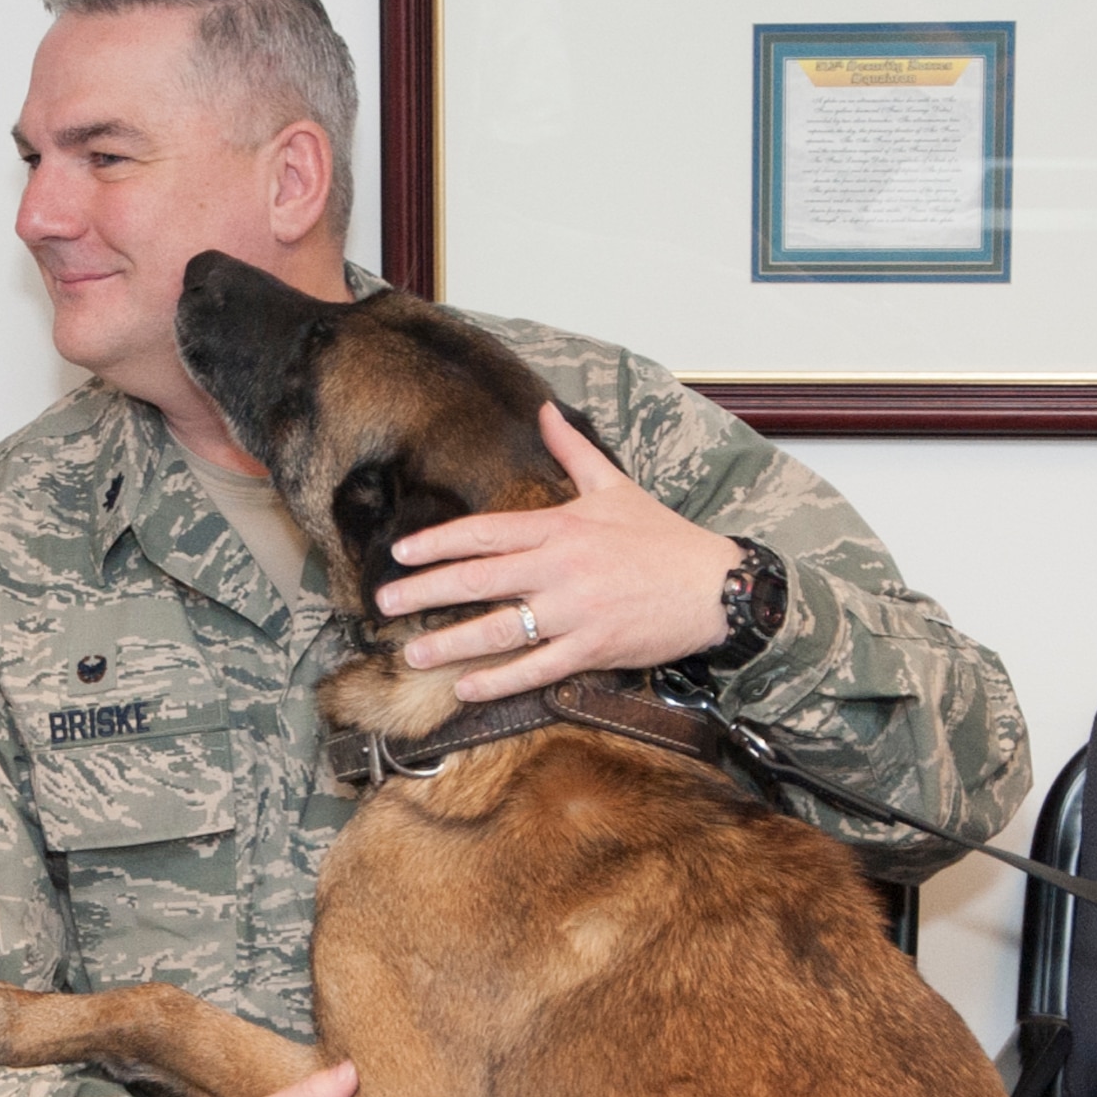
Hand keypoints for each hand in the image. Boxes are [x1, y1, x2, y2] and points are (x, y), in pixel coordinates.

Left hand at [373, 402, 735, 700]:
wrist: (713, 585)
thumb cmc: (664, 539)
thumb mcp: (616, 486)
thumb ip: (573, 451)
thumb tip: (546, 409)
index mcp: (560, 527)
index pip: (485, 532)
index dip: (437, 543)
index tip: (400, 555)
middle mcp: (560, 567)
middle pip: (479, 579)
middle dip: (425, 592)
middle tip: (383, 605)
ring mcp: (575, 610)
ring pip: (501, 628)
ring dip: (451, 643)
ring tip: (413, 654)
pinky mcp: (593, 647)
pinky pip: (537, 668)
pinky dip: (500, 679)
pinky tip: (467, 688)